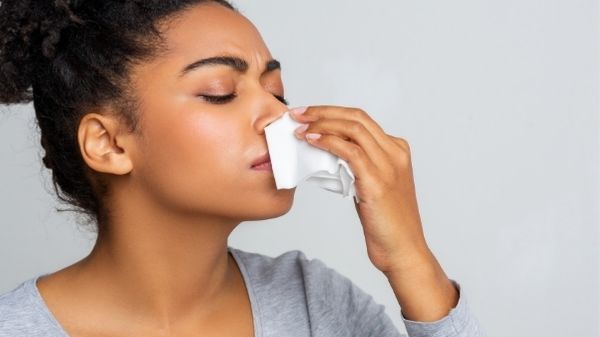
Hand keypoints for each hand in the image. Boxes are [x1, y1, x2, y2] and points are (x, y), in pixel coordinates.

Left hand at [289, 105, 430, 273]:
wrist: (403, 251)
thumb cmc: (387, 224)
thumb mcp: (373, 186)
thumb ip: (359, 167)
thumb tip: (329, 153)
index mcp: (397, 151)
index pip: (361, 119)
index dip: (332, 112)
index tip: (309, 114)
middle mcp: (395, 153)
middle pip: (356, 118)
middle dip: (323, 112)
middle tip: (298, 114)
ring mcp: (388, 166)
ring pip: (353, 129)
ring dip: (322, 123)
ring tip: (300, 127)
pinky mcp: (377, 182)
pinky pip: (350, 151)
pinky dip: (329, 142)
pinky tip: (312, 141)